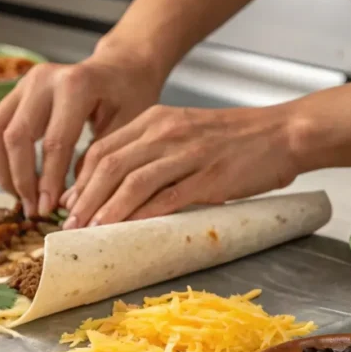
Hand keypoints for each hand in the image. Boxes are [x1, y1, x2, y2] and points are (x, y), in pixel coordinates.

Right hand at [0, 55, 161, 215]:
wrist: (119, 69)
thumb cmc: (128, 98)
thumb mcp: (126, 129)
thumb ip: (96, 162)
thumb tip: (67, 201)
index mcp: (75, 85)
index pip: (54, 142)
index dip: (48, 181)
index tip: (48, 211)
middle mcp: (43, 79)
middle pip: (16, 136)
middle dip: (21, 180)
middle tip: (33, 210)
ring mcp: (24, 83)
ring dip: (4, 170)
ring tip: (22, 198)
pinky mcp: (13, 92)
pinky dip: (0, 158)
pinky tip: (18, 179)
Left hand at [60, 104, 302, 228]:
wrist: (283, 133)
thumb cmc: (234, 139)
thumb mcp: (184, 132)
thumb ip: (151, 151)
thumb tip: (115, 187)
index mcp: (156, 119)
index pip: (103, 148)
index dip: (79, 179)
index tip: (67, 203)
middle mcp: (167, 132)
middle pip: (110, 166)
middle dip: (84, 198)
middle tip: (70, 224)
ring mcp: (188, 154)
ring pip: (132, 183)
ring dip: (106, 211)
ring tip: (90, 232)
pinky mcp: (210, 177)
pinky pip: (167, 198)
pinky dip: (142, 216)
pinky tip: (128, 230)